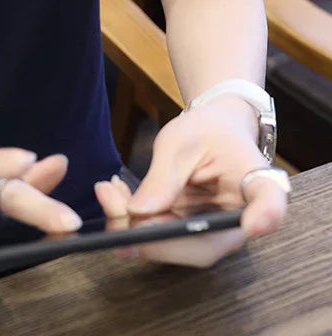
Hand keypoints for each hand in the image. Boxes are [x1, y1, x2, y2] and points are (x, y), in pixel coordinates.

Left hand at [95, 96, 288, 266]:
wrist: (211, 131)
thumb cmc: (205, 131)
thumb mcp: (182, 141)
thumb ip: (164, 177)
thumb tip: (138, 213)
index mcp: (257, 184)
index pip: (270, 205)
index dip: (265, 217)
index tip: (253, 224)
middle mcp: (240, 220)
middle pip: (202, 245)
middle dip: (149, 233)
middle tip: (113, 207)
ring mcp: (213, 232)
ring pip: (173, 245)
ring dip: (130, 226)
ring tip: (106, 192)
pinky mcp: (190, 233)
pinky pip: (159, 235)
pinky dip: (130, 219)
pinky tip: (112, 194)